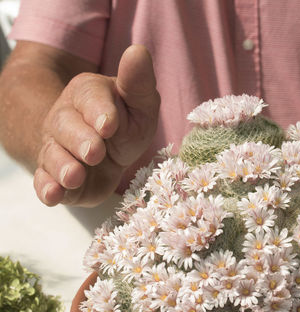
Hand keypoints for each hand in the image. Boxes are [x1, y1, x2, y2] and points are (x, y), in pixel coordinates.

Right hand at [33, 45, 159, 206]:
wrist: (111, 153)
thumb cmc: (128, 123)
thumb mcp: (141, 102)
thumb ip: (138, 81)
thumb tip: (138, 51)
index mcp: (88, 93)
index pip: (89, 97)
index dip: (99, 111)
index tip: (109, 125)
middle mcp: (66, 117)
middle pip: (64, 125)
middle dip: (80, 140)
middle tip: (95, 152)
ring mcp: (56, 146)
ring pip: (52, 154)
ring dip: (62, 166)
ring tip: (74, 176)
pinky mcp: (54, 174)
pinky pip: (44, 180)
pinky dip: (47, 188)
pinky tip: (53, 195)